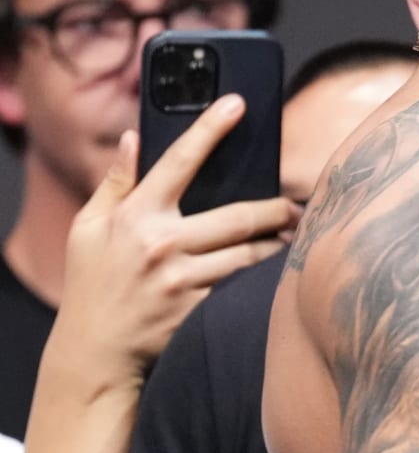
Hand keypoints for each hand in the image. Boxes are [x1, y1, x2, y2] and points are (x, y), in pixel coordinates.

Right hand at [55, 95, 296, 380]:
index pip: (178, 161)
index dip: (209, 128)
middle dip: (275, 208)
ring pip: (248, 251)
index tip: (237, 102)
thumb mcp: (89, 228)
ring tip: (290, 232)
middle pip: (237, 215)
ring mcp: (182, 277)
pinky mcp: (198, 306)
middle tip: (296, 203)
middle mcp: (162, 243)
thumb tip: (135, 138)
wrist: (96, 350)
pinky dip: (260, 271)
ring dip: (275, 241)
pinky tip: (277, 265)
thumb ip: (115, 183)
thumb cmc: (93, 282)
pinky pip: (240, 281)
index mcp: (135, 215)